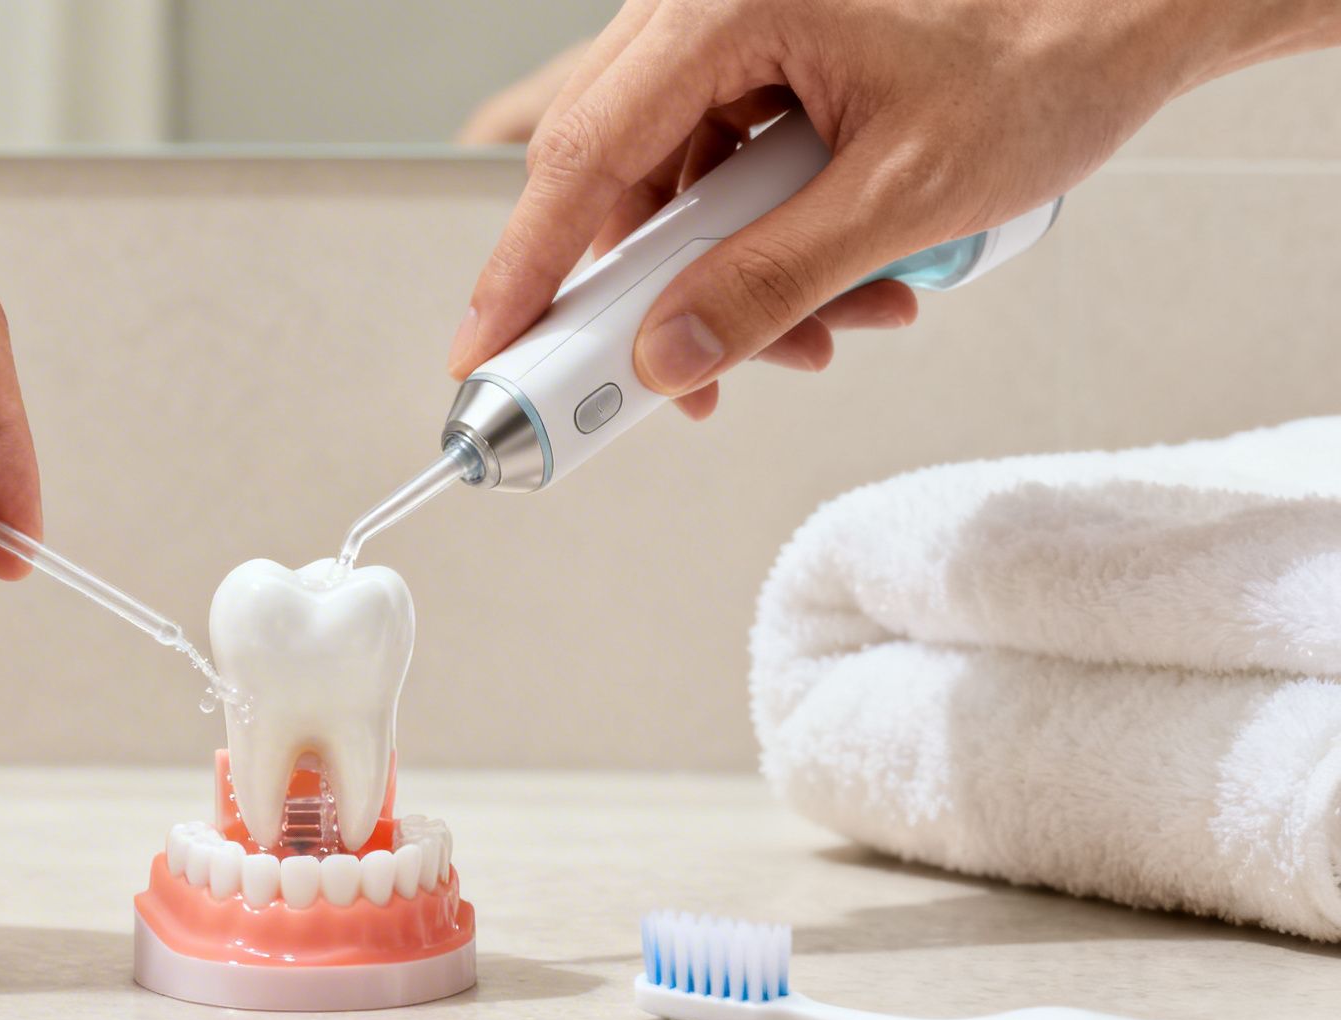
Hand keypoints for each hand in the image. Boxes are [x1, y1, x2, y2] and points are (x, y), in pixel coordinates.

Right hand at [446, 0, 1325, 419]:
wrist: (1130, 6)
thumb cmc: (1046, 55)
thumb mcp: (907, 193)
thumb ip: (774, 280)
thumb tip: (670, 352)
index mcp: (730, 3)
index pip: (585, 154)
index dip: (525, 267)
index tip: (486, 351)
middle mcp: (709, 5)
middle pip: (617, 176)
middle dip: (659, 294)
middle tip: (686, 384)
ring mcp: (731, 30)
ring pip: (672, 185)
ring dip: (732, 278)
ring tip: (833, 326)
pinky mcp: (759, 60)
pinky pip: (719, 170)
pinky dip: (764, 241)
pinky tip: (841, 284)